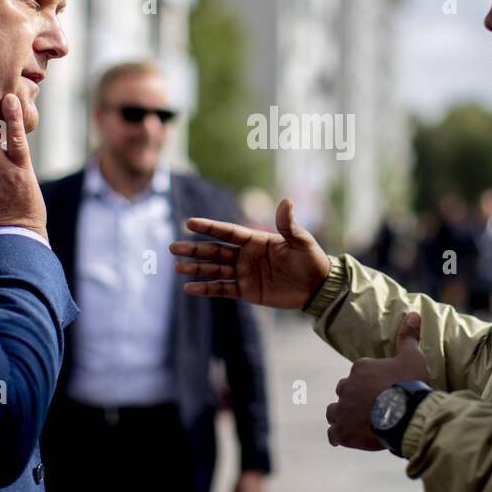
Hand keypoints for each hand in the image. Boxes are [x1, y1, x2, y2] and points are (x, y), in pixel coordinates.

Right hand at [169, 197, 329, 308]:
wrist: (318, 287)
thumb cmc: (311, 259)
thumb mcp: (301, 240)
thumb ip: (288, 224)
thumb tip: (286, 200)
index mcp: (255, 240)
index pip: (227, 232)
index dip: (209, 227)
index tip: (189, 223)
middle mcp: (246, 255)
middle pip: (215, 251)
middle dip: (194, 249)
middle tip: (173, 247)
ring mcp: (244, 274)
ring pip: (215, 270)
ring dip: (196, 268)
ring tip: (177, 266)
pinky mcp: (247, 291)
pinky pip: (222, 289)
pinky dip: (207, 289)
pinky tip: (190, 288)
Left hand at [326, 312, 428, 449]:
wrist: (406, 415)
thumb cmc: (410, 384)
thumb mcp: (413, 357)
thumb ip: (408, 336)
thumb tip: (413, 313)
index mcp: (360, 368)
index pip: (359, 373)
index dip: (371, 383)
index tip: (385, 391)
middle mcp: (346, 387)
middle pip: (345, 391)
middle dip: (355, 398)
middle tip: (375, 408)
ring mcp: (342, 410)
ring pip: (334, 412)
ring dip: (343, 416)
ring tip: (361, 423)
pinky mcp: (342, 432)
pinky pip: (333, 434)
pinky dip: (340, 436)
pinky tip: (352, 438)